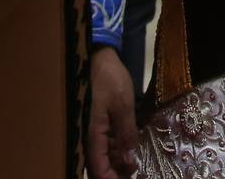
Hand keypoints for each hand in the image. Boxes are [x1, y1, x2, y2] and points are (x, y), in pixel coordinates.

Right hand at [87, 46, 139, 178]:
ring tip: (135, 164)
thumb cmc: (110, 79)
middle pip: (99, 165)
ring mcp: (94, 129)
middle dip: (115, 173)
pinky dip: (117, 149)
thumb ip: (126, 133)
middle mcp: (90, 135)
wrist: (100, 57)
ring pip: (103, 155)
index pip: (97, 168)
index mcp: (93, 134)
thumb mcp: (123, 105)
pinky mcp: (99, 123)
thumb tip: (129, 161)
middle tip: (134, 172)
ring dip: (117, 163)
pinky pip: (106, 143)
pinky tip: (129, 150)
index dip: (111, 178)